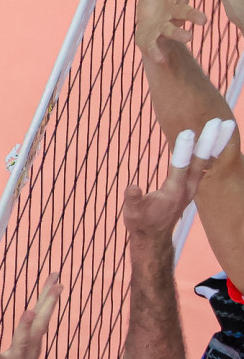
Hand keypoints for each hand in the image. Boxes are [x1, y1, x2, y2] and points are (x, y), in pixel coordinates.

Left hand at [0, 275, 58, 358]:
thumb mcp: (20, 354)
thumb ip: (27, 336)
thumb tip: (34, 314)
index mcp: (30, 347)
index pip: (42, 318)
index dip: (48, 299)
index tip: (57, 278)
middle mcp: (25, 354)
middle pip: (39, 326)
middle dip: (46, 306)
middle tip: (58, 286)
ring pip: (21, 344)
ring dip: (25, 328)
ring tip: (29, 311)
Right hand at [125, 119, 230, 237]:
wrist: (154, 236)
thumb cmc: (140, 223)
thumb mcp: (132, 213)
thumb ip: (133, 199)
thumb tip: (133, 187)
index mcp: (173, 192)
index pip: (181, 167)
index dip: (184, 150)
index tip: (189, 131)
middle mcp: (187, 188)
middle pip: (203, 162)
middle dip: (211, 142)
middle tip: (221, 123)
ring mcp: (192, 187)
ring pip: (208, 162)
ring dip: (217, 144)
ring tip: (226, 125)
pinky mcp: (192, 186)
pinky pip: (206, 165)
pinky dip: (212, 151)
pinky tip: (216, 139)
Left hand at [134, 0, 205, 55]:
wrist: (149, 29)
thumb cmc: (157, 1)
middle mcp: (172, 13)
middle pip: (184, 12)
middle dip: (194, 15)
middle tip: (203, 20)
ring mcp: (163, 27)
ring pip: (172, 31)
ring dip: (180, 34)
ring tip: (188, 38)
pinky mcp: (151, 40)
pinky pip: (154, 47)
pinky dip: (157, 53)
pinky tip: (159, 59)